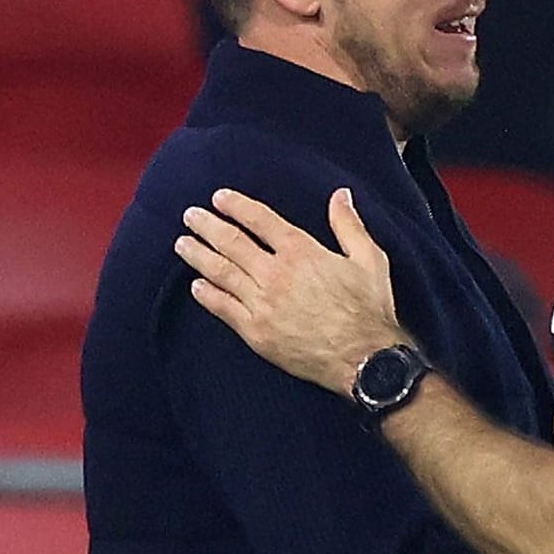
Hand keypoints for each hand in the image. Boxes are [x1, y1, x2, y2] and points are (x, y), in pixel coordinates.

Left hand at [174, 187, 409, 396]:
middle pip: (233, 243)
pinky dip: (207, 295)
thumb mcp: (370, 259)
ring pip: (221, 273)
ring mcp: (262, 304)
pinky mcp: (256, 332)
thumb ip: (349, 225)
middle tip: (190, 216)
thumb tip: (340, 194)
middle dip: (208, 226)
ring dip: (198, 255)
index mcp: (302, 252)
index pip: (261, 221)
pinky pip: (223, 308)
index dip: (237, 207)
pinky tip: (195, 286)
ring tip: (183, 243)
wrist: (364, 359)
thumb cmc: (369, 308)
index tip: (219, 198)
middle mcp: (276, 274)